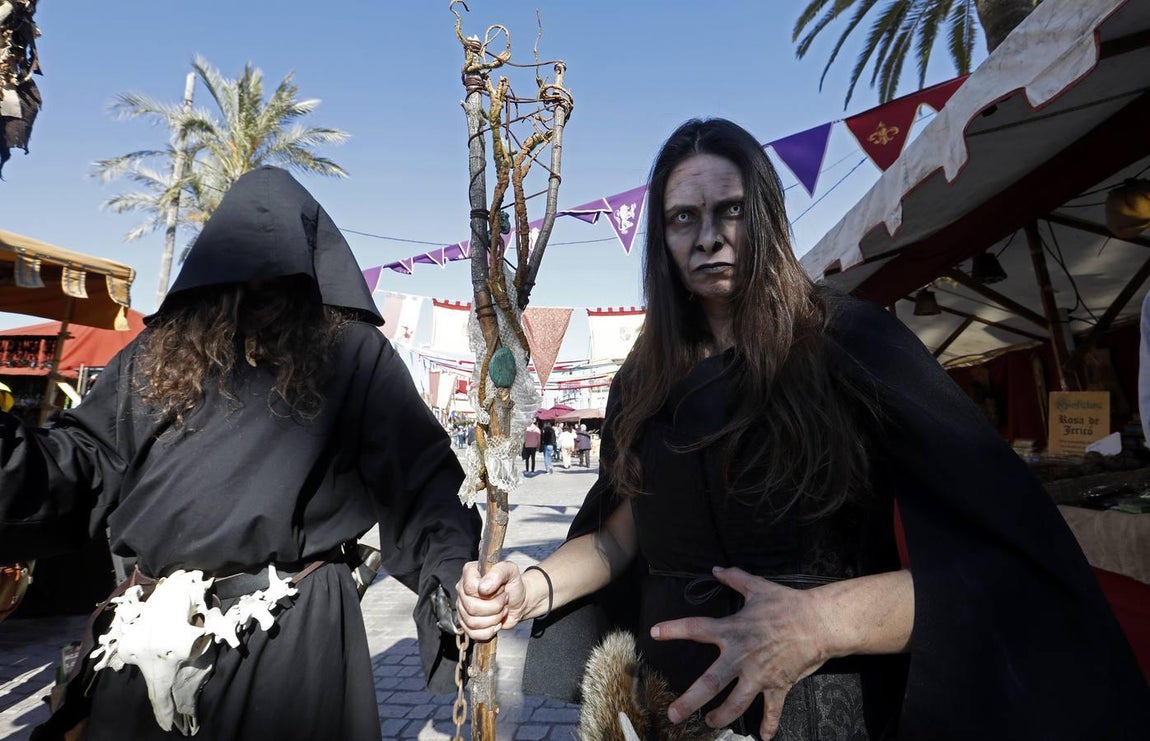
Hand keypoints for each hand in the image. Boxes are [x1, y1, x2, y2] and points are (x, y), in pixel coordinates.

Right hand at [455, 560, 528, 641]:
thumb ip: (498, 572)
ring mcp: (462, 607)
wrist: (518, 601)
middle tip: (504, 601)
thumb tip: (483, 588)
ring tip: (500, 610)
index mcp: (470, 573)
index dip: (489, 593)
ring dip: (494, 619)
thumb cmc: (513, 585)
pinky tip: (496, 622)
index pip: (470, 587)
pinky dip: (490, 630)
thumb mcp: (511, 571)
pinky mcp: (466, 623)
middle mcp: (462, 590)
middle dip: (494, 607)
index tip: (501, 590)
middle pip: (471, 607)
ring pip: (472, 622)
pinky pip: (473, 633)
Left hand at [649, 566, 831, 738]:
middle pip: (711, 683)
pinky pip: (772, 710)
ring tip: (710, 722)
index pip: (696, 629)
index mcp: (733, 630)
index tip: (655, 632)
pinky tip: (763, 736)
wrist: (820, 622)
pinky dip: (769, 725)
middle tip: (673, 714)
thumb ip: (735, 577)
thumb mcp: (758, 587)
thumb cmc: (788, 604)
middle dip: (690, 701)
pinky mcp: (779, 685)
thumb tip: (717, 569)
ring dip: (721, 716)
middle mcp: (742, 656)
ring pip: (736, 703)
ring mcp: (760, 674)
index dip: (674, 630)